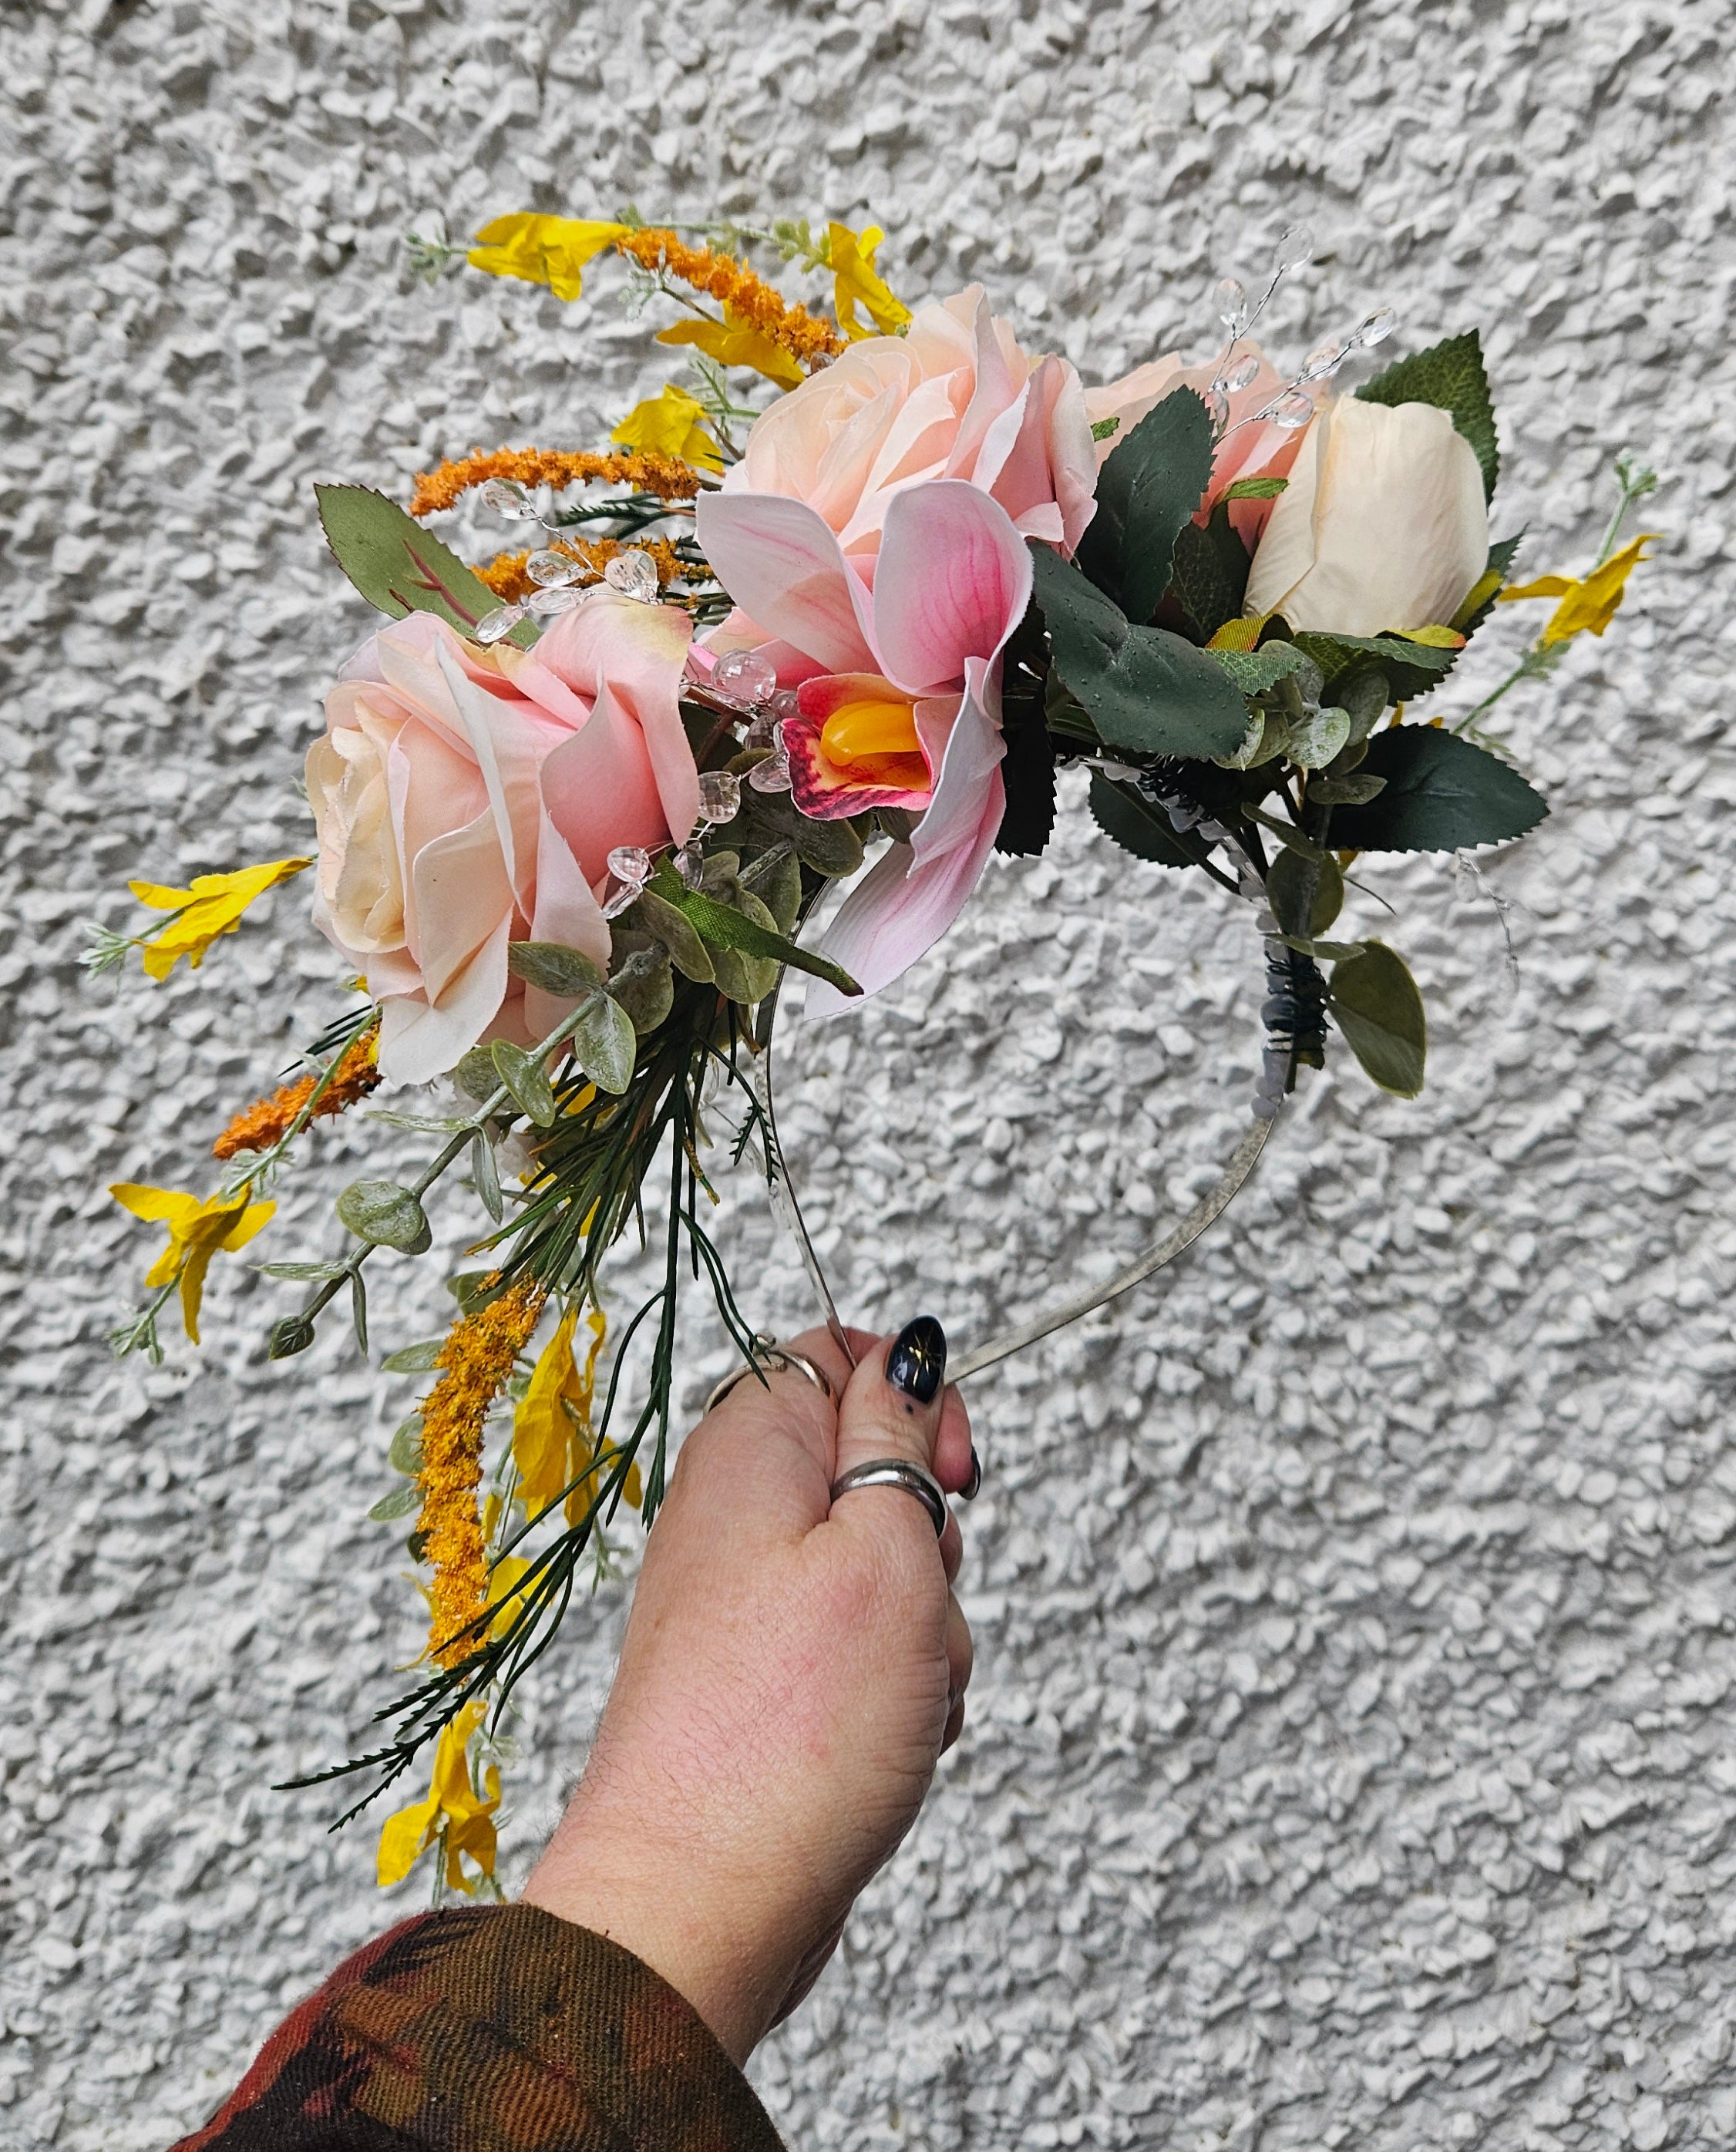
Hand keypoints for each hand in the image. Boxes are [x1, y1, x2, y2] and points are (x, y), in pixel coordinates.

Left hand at [521, 1318, 974, 2063]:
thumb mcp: (884, 1547)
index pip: (839, 1352)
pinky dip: (896, 1685)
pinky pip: (862, 1648)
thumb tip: (909, 1354)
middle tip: (918, 1590)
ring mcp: (748, 1600)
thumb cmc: (787, 1732)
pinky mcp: (764, 1678)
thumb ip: (902, 1437)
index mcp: (750, 1444)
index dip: (915, 1392)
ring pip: (884, 1570)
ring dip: (924, 1626)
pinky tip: (887, 1735)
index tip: (953, 1466)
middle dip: (933, 1534)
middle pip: (878, 1471)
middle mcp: (735, 1511)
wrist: (701, 1903)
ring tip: (899, 1686)